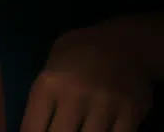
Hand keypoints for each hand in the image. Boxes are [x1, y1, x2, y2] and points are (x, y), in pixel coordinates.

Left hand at [21, 25, 152, 131]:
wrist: (124, 41)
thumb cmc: (80, 51)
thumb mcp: (52, 63)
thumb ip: (44, 95)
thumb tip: (32, 127)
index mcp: (50, 81)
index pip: (32, 127)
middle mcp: (75, 94)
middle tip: (57, 131)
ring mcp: (104, 105)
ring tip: (77, 129)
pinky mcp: (130, 113)